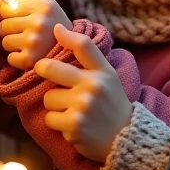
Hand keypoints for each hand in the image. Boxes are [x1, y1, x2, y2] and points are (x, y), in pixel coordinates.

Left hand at [0, 0, 72, 69]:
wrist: (74, 49)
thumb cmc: (53, 24)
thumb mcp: (44, 3)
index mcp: (44, 5)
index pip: (6, 6)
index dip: (3, 12)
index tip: (10, 16)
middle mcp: (40, 22)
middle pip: (3, 25)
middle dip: (10, 29)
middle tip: (25, 32)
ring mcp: (35, 41)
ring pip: (5, 41)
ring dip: (14, 44)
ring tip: (29, 43)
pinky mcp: (30, 59)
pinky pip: (10, 58)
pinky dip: (17, 58)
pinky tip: (30, 54)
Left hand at [38, 25, 131, 163]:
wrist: (126, 140)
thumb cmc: (111, 106)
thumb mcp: (108, 78)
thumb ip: (89, 59)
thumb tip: (60, 30)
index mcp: (103, 72)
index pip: (84, 46)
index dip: (66, 35)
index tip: (56, 29)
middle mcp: (93, 86)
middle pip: (51, 68)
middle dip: (43, 71)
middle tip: (46, 74)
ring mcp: (83, 105)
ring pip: (49, 98)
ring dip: (56, 106)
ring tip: (73, 112)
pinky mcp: (74, 125)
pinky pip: (50, 118)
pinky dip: (58, 124)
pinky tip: (74, 126)